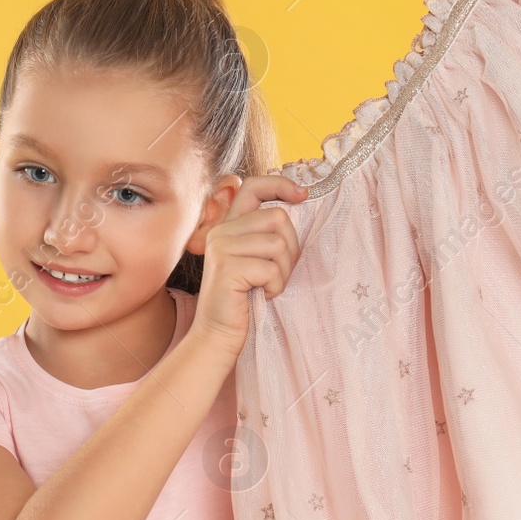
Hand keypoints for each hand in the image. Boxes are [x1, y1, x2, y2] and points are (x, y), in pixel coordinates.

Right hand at [189, 174, 307, 356]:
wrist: (218, 334)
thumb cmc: (244, 300)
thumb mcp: (254, 260)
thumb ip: (265, 235)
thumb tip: (298, 207)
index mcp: (228, 226)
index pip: (252, 186)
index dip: (279, 185)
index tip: (302, 195)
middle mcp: (221, 231)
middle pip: (277, 218)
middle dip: (290, 248)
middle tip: (278, 273)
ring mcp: (222, 248)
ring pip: (278, 243)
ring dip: (284, 271)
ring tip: (268, 286)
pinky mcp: (227, 267)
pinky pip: (271, 268)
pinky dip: (275, 286)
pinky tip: (261, 295)